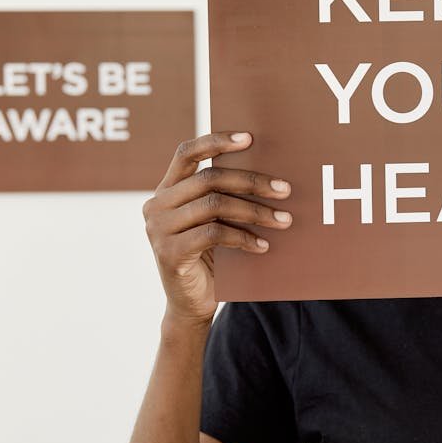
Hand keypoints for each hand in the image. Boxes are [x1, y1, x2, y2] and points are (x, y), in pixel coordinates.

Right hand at [143, 132, 292, 325]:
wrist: (192, 304)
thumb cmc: (211, 258)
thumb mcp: (215, 222)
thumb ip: (224, 198)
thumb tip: (270, 174)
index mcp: (166, 190)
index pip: (187, 153)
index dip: (217, 141)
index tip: (249, 138)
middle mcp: (157, 205)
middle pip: (209, 179)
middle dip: (252, 181)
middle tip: (285, 189)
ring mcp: (158, 228)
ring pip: (214, 205)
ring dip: (254, 211)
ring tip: (283, 220)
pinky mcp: (169, 252)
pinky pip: (214, 234)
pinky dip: (244, 238)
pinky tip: (263, 245)